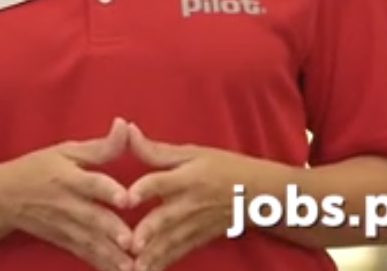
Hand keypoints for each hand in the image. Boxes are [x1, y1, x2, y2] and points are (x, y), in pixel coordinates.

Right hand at [0, 117, 136, 270]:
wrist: (4, 197)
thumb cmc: (39, 168)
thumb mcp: (66, 151)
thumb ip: (100, 145)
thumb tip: (124, 124)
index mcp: (69, 177)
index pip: (90, 183)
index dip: (107, 190)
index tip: (125, 198)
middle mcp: (67, 204)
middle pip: (91, 218)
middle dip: (111, 231)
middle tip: (132, 242)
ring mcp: (65, 226)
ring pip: (90, 242)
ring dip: (110, 255)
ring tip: (130, 267)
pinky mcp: (64, 242)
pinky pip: (85, 255)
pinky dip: (101, 265)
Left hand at [125, 123, 267, 270]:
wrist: (260, 194)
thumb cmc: (224, 167)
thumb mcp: (194, 153)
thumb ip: (157, 149)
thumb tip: (127, 129)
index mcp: (188, 177)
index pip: (163, 181)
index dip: (145, 188)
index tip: (127, 198)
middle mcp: (191, 203)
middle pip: (167, 217)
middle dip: (149, 231)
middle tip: (131, 244)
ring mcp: (196, 224)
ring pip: (171, 241)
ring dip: (153, 255)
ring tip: (135, 268)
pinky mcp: (199, 239)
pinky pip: (179, 253)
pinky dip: (164, 264)